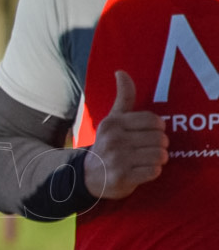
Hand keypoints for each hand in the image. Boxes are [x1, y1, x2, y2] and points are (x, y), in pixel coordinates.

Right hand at [83, 70, 167, 199]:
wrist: (89, 176)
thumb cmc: (108, 145)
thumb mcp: (112, 120)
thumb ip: (123, 97)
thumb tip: (121, 72)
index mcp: (113, 123)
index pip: (154, 121)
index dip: (158, 129)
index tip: (149, 134)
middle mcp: (114, 140)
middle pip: (160, 139)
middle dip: (160, 146)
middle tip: (149, 149)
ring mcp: (117, 160)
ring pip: (159, 155)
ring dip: (158, 159)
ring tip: (147, 160)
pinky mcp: (122, 178)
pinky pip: (154, 171)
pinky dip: (152, 172)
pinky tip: (142, 171)